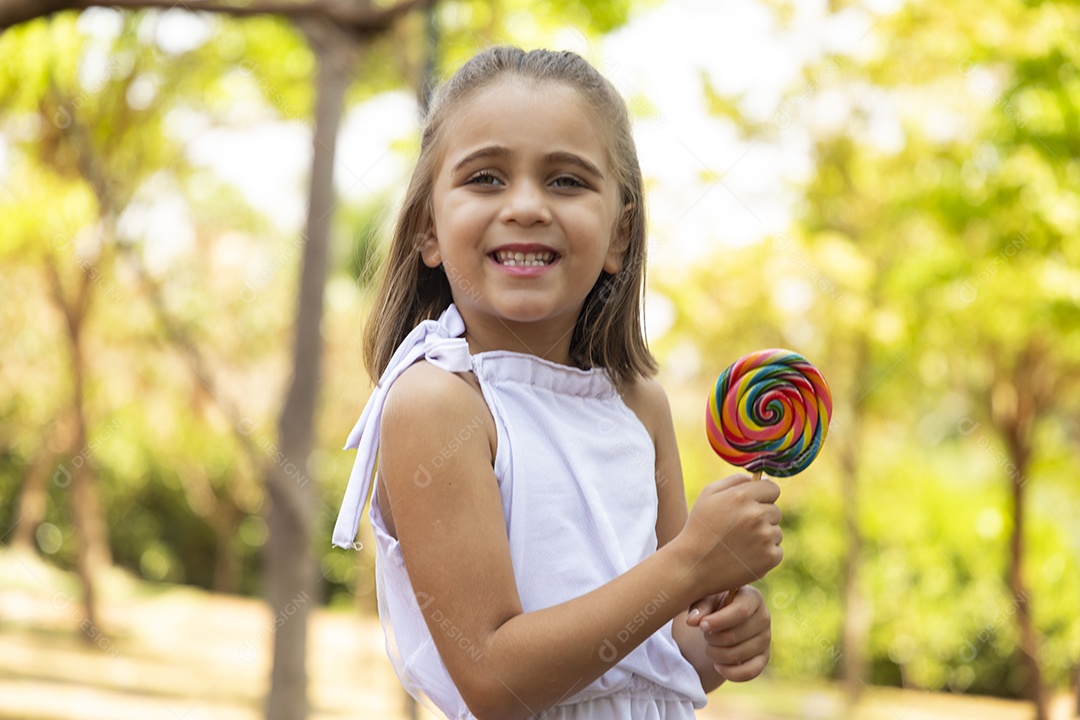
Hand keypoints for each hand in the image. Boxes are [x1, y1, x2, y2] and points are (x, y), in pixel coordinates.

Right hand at [676, 474, 782, 593]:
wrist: (693, 566)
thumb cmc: (700, 528)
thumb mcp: (708, 495)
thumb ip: (734, 481)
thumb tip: (758, 479)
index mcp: (742, 496)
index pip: (772, 489)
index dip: (763, 496)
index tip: (754, 505)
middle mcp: (756, 515)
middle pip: (775, 511)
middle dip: (762, 518)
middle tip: (740, 529)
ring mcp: (765, 537)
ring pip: (776, 532)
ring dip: (763, 537)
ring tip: (740, 544)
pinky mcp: (770, 558)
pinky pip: (777, 550)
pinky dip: (765, 554)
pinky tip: (745, 556)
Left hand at [685, 586, 770, 681]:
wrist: (724, 621)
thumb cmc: (714, 605)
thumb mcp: (705, 599)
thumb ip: (699, 606)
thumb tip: (692, 621)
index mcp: (752, 597)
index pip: (741, 611)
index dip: (719, 621)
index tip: (702, 626)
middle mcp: (764, 617)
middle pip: (735, 636)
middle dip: (712, 638)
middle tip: (705, 634)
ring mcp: (766, 638)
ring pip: (738, 655)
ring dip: (716, 654)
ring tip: (709, 646)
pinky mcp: (764, 657)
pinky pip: (750, 672)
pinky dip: (730, 673)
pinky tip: (717, 666)